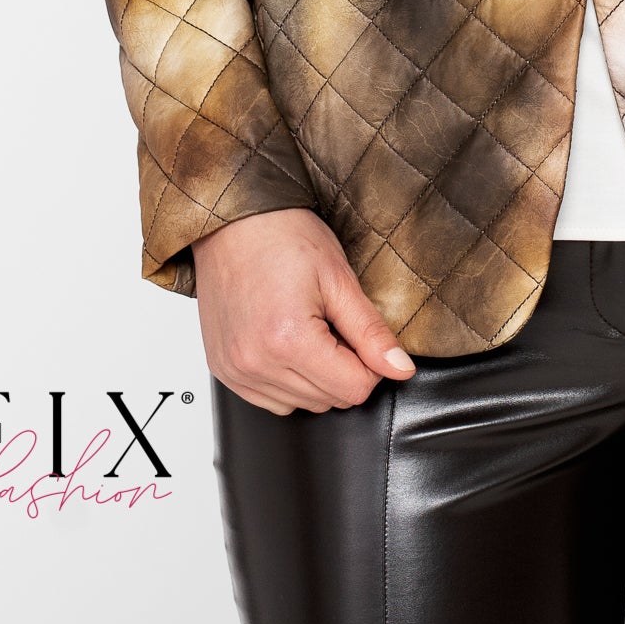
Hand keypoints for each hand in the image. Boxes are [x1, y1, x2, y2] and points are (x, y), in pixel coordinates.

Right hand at [192, 207, 417, 415]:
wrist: (233, 219)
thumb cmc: (282, 235)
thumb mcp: (338, 277)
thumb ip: (371, 331)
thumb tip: (401, 369)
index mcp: (288, 340)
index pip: (354, 389)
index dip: (370, 364)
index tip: (361, 334)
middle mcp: (255, 363)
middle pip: (329, 401)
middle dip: (343, 368)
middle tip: (332, 321)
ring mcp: (235, 371)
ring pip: (301, 404)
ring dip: (315, 376)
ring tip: (307, 327)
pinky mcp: (223, 371)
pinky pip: (270, 400)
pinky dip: (287, 380)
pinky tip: (285, 342)